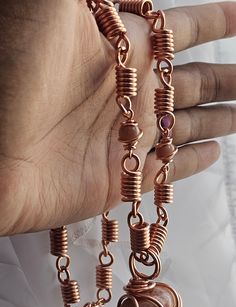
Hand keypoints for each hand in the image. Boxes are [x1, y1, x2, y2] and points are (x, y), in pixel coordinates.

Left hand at [0, 1, 234, 234]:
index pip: (182, 28)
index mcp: (120, 46)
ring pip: (185, 126)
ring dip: (219, 119)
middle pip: (193, 82)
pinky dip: (190, 163)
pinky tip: (214, 154)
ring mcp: (123, 137)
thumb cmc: (12, 71)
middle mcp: (126, 91)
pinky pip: (166, 170)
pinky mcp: (117, 179)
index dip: (217, 19)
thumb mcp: (56, 3)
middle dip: (228, 78)